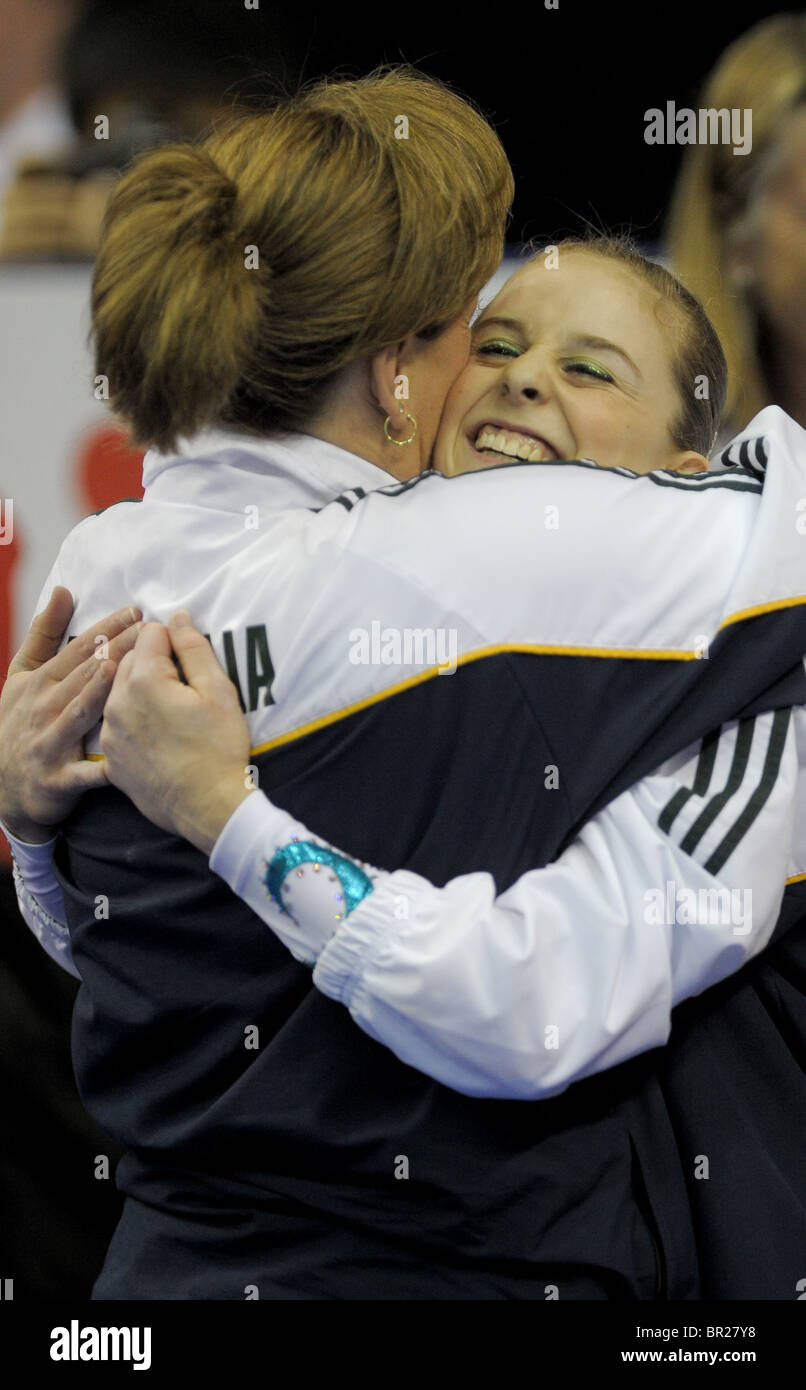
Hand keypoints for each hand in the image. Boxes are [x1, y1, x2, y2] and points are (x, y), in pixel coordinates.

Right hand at [0, 587, 141, 842]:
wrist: (0, 786)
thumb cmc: (17, 723)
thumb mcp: (21, 675)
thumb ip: (44, 634)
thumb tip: (62, 590)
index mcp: (42, 681)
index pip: (78, 649)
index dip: (107, 629)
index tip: (136, 611)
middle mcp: (45, 707)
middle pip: (85, 674)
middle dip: (116, 651)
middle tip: (149, 632)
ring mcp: (50, 742)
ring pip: (80, 714)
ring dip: (100, 693)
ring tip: (124, 673)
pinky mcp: (58, 779)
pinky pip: (83, 772)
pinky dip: (102, 766)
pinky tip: (127, 754)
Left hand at [100, 613, 254, 854]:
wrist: (210, 808)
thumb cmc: (220, 748)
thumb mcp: (218, 691)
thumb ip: (194, 648)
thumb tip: (176, 617)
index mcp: (143, 681)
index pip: (149, 635)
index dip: (173, 642)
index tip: (190, 662)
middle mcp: (115, 703)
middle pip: (127, 661)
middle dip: (152, 664)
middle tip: (183, 687)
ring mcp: (109, 735)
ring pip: (118, 693)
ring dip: (139, 692)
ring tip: (170, 713)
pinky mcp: (110, 761)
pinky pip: (116, 726)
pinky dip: (132, 723)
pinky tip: (157, 737)